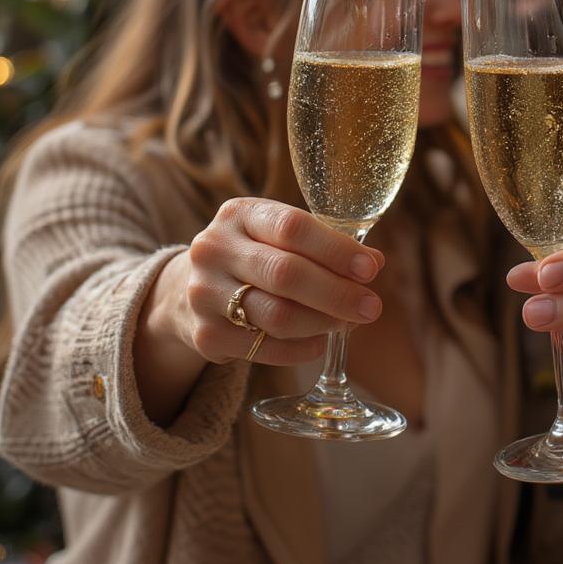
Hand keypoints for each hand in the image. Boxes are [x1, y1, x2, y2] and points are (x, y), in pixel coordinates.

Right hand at [177, 197, 385, 365]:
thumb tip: (374, 263)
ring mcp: (204, 292)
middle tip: (371, 307)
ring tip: (348, 323)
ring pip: (277, 315)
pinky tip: (319, 342)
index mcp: (240, 214)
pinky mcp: (205, 334)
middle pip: (286, 274)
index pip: (292, 228)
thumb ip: (325, 244)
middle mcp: (215, 248)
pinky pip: (264, 348)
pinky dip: (301, 349)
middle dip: (337, 293)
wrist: (188, 289)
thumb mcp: (279, 236)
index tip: (371, 268)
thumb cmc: (254, 255)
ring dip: (323, 322)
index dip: (336, 250)